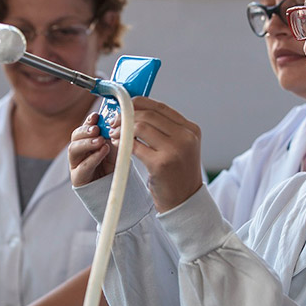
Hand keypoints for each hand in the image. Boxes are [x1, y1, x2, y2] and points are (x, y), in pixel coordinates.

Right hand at [69, 112, 116, 186]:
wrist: (115, 186)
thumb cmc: (114, 165)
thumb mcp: (117, 148)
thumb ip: (116, 136)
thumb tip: (118, 123)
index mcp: (87, 140)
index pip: (84, 127)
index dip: (89, 121)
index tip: (96, 116)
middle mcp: (79, 150)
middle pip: (75, 136)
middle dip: (85, 130)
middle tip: (96, 129)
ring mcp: (76, 163)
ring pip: (73, 149)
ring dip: (86, 143)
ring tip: (100, 141)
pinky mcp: (78, 177)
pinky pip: (82, 166)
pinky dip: (93, 158)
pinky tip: (102, 152)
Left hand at [110, 97, 202, 212]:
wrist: (185, 201)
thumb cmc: (177, 174)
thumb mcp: (179, 147)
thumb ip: (165, 130)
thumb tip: (137, 112)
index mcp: (191, 130)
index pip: (161, 107)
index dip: (138, 103)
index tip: (125, 107)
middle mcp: (186, 137)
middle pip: (149, 115)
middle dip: (127, 115)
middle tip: (115, 121)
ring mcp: (174, 150)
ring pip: (140, 127)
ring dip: (123, 128)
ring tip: (115, 133)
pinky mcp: (161, 164)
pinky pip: (134, 146)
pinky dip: (122, 142)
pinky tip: (117, 144)